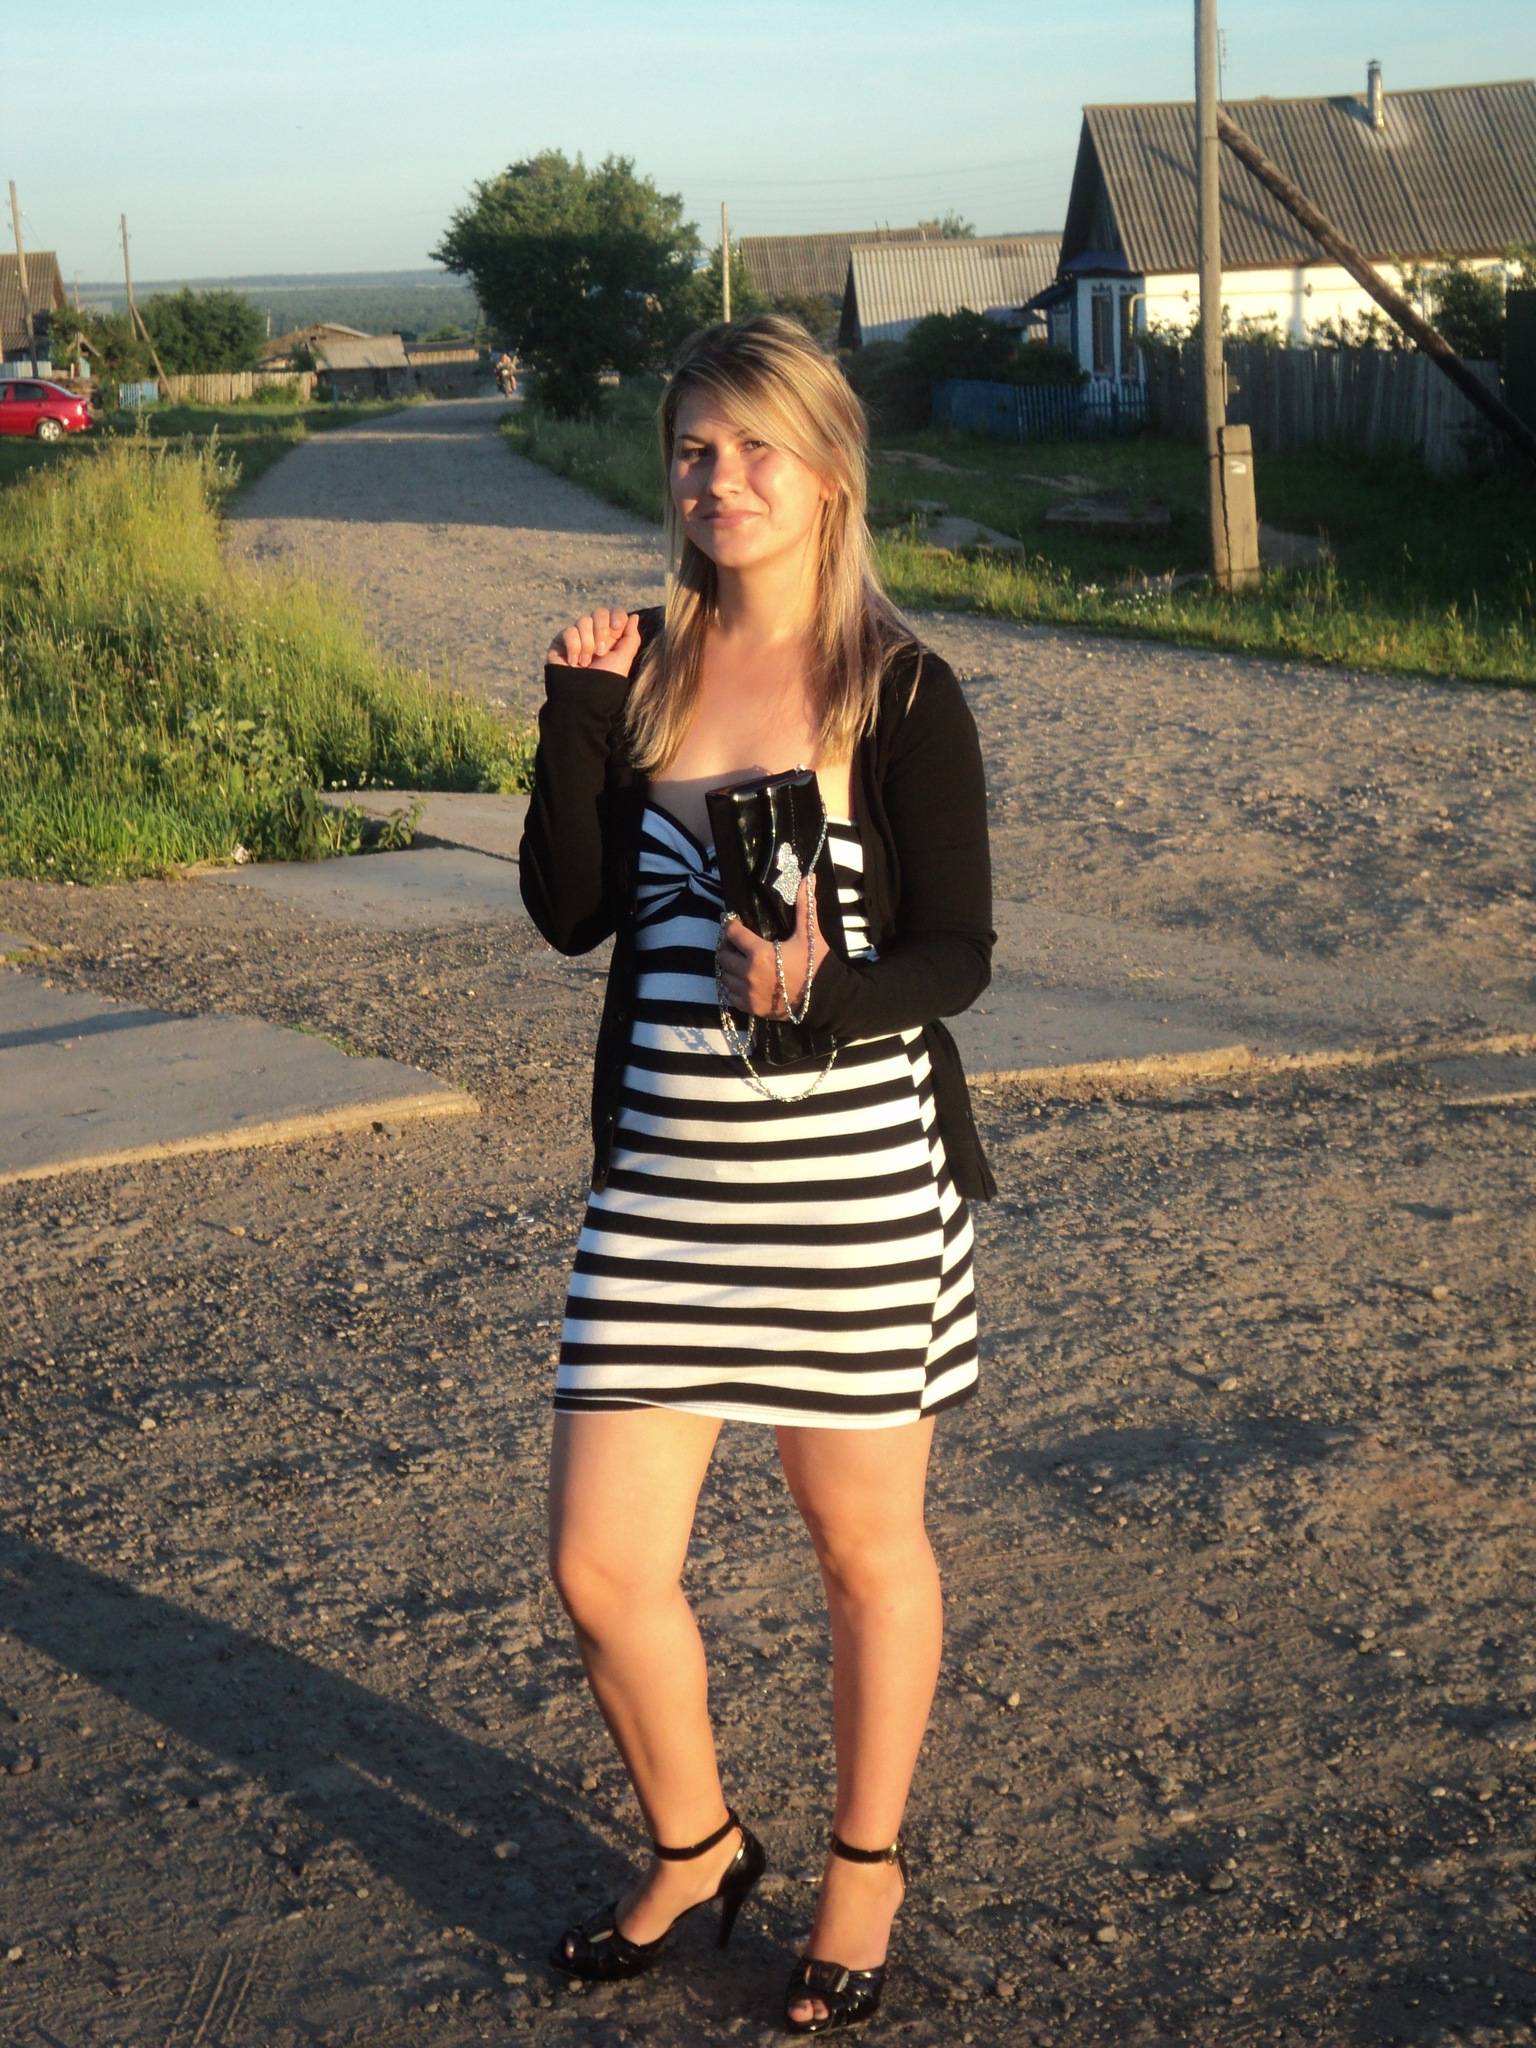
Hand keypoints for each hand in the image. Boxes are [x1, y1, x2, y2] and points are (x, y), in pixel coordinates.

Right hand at [547, 608, 642, 674]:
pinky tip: (573, 662)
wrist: (583, 696)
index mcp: (612, 637)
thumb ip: (631, 637)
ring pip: (583, 621)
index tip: (616, 627)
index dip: (616, 617)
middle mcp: (595, 634)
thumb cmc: (606, 680)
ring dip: (587, 643)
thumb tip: (634, 617)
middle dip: (601, 630)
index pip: (615, 614)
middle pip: (599, 612)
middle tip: (601, 652)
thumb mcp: (624, 659)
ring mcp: (578, 636)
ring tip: (586, 663)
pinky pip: (569, 631)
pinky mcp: (561, 641)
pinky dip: (573, 647)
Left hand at [717, 878, 828, 1018]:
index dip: (732, 926)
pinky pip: (731, 996)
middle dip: (728, 948)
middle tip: (738, 945)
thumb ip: (804, 906)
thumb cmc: (815, 964)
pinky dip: (735, 988)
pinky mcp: (751, 1008)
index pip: (732, 934)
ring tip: (741, 963)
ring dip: (730, 968)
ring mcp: (748, 993)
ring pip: (725, 977)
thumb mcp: (809, 934)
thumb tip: (808, 877)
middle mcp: (749, 973)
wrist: (824, 999)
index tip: (736, 923)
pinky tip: (746, 982)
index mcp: (760, 953)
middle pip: (723, 956)